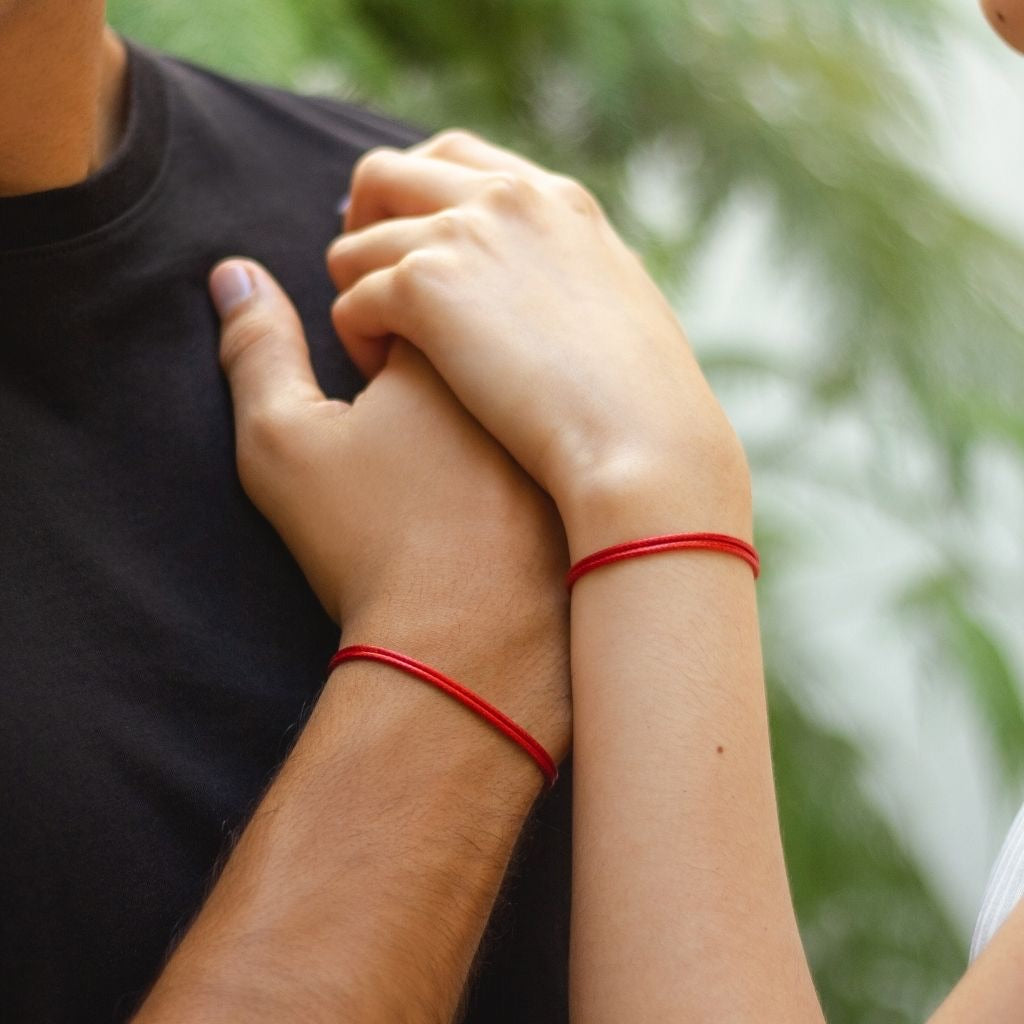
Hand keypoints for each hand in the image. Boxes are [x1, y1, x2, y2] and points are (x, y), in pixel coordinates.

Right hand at [210, 258, 570, 762]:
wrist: (467, 645)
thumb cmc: (370, 543)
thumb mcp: (285, 443)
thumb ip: (257, 350)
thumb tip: (234, 272)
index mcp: (447, 343)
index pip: (410, 302)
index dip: (378, 358)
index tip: (374, 420)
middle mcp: (520, 371)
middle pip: (470, 344)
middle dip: (438, 381)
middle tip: (415, 465)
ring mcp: (562, 427)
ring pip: (514, 395)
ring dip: (483, 421)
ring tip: (452, 493)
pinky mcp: (589, 479)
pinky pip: (554, 445)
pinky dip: (524, 462)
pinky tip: (498, 513)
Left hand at [325, 130, 750, 552]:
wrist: (642, 439)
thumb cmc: (645, 403)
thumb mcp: (623, 307)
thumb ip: (574, 276)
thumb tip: (550, 293)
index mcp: (556, 200)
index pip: (455, 158)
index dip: (413, 197)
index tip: (406, 244)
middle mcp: (505, 200)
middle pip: (386, 175)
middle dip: (363, 226)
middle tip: (369, 286)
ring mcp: (462, 236)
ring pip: (355, 243)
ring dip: (356, 293)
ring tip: (381, 351)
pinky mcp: (425, 288)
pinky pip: (351, 301)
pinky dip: (355, 340)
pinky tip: (381, 379)